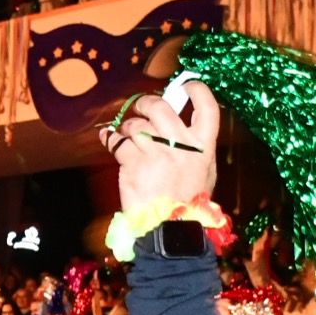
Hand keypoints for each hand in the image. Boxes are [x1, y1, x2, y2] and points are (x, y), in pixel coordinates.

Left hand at [100, 79, 217, 214]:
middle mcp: (180, 146)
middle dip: (146, 103)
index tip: (185, 85)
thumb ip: (197, 149)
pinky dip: (109, 138)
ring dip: (127, 126)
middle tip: (140, 108)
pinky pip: (117, 142)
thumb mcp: (205, 173)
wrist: (170, 229)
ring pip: (136, 125)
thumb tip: (184, 128)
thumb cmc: (189, 203)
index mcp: (203, 147)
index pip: (207, 107)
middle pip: (160, 108)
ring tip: (124, 133)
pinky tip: (107, 138)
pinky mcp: (134, 164)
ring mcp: (156, 154)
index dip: (196, 90)